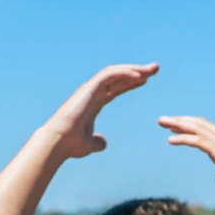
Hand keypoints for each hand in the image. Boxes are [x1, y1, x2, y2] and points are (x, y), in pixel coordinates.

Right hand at [42, 63, 158, 158]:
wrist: (58, 143)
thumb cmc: (70, 145)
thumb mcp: (89, 145)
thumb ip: (97, 142)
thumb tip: (104, 143)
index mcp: (93, 102)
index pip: (115, 88)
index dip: (130, 83)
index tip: (145, 80)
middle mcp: (92, 92)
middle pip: (118, 77)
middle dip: (137, 71)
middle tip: (155, 68)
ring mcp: (90, 88)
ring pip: (115, 72)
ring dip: (134, 68)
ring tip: (152, 69)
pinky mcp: (89, 88)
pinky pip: (109, 75)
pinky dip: (124, 73)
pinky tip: (139, 75)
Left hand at [158, 116, 214, 208]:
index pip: (205, 128)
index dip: (188, 125)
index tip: (173, 126)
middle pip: (199, 124)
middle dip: (179, 120)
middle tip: (162, 120)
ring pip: (197, 129)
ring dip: (178, 124)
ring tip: (162, 123)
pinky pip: (199, 141)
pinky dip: (184, 138)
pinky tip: (170, 140)